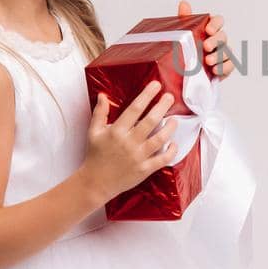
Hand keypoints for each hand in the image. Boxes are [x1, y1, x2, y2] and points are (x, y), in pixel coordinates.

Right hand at [82, 82, 179, 201]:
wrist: (95, 182)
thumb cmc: (95, 156)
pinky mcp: (144, 169)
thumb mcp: (93, 132)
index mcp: (116, 131)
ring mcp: (138, 157)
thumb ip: (100, 113)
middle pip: (150, 121)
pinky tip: (174, 143)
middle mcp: (129, 143)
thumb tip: (103, 95)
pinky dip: (171, 151)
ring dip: (170, 127)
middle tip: (170, 97)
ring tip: (174, 119)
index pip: (135, 109)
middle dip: (162, 106)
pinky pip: (163, 159)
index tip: (156, 85)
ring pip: (160, 139)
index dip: (147, 95)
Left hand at [178, 0, 233, 77]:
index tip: (208, 30)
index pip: (218, 21)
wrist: (186, 71)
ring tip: (207, 61)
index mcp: (211, 29)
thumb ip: (185, 19)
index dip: (215, 24)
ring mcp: (224, 53)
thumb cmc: (188, 48)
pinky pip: (230, 65)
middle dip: (215, 41)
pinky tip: (215, 70)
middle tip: (206, 46)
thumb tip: (184, 3)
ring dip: (218, 56)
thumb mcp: (184, 33)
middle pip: (223, 37)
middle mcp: (219, 39)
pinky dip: (224, 68)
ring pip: (227, 51)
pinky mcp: (225, 67)